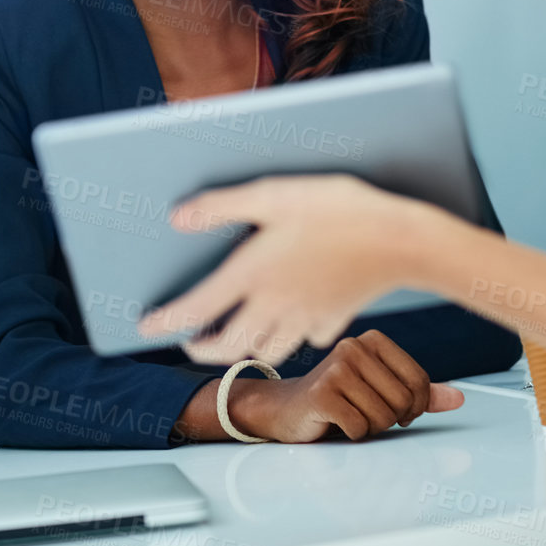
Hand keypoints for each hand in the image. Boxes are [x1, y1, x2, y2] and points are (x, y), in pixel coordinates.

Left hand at [139, 174, 443, 363]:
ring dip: (241, 350)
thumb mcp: (274, 194)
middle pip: (229, 345)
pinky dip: (293, 339)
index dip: (165, 322)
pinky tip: (293, 325)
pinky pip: (307, 340)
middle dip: (203, 349)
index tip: (144, 328)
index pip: (195, 310)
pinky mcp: (335, 318)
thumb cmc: (338, 211)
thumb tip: (178, 218)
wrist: (401, 240)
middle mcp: (275, 306)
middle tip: (189, 342)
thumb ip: (222, 206)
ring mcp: (307, 318)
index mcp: (252, 275)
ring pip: (265, 350)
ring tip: (231, 340)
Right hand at [222, 330, 464, 441]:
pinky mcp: (322, 393)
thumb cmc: (339, 398)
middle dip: (391, 419)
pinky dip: (353, 434)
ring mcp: (336, 368)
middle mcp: (354, 347)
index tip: (399, 412)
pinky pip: (360, 427)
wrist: (286, 408)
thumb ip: (420, 393)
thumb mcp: (382, 391)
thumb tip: (460, 399)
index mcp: (373, 341)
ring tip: (350, 416)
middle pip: (403, 401)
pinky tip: (335, 422)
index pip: (419, 382)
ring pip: (383, 417)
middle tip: (367, 414)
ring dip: (371, 428)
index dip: (416, 407)